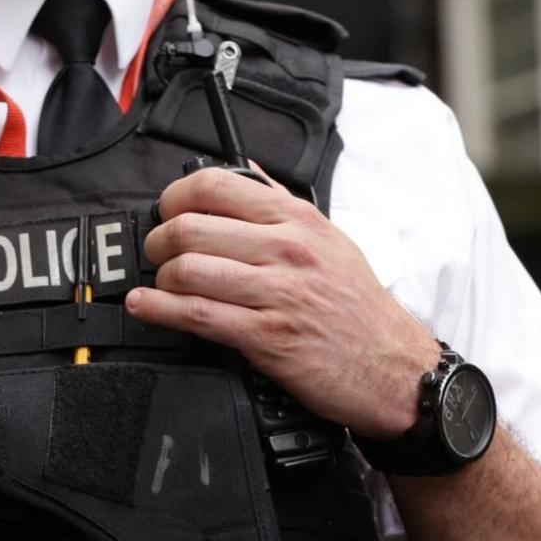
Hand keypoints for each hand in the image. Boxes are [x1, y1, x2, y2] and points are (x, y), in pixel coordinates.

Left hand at [129, 168, 438, 438]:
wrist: (394, 367)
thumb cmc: (360, 308)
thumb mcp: (331, 242)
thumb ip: (284, 206)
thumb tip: (247, 173)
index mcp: (298, 220)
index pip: (217, 186)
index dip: (175, 197)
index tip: (166, 212)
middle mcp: (287, 250)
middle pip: (191, 227)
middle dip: (159, 241)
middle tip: (157, 253)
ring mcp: (277, 294)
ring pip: (188, 270)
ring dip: (159, 279)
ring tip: (159, 285)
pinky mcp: (267, 337)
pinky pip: (196, 315)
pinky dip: (159, 310)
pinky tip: (146, 308)